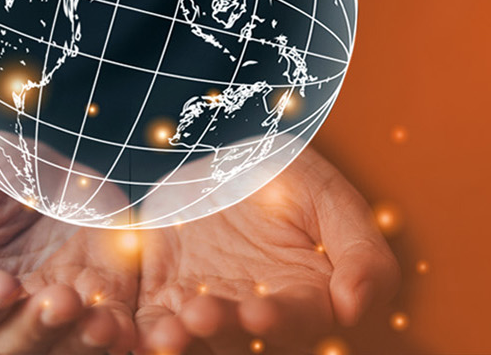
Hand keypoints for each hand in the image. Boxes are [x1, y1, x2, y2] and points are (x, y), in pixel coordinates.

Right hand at [0, 137, 138, 353]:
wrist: (45, 166)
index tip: (3, 286)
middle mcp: (7, 315)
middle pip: (14, 344)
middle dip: (37, 328)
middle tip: (58, 299)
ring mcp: (58, 313)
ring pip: (65, 348)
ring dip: (82, 343)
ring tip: (99, 321)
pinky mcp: (105, 306)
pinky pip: (114, 336)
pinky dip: (121, 340)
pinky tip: (127, 327)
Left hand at [134, 148, 398, 354]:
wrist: (216, 155)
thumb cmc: (284, 177)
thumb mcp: (329, 198)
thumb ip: (361, 255)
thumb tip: (355, 307)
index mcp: (304, 300)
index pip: (296, 322)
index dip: (278, 320)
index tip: (260, 311)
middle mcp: (253, 315)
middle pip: (239, 340)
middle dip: (220, 330)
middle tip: (198, 315)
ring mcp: (204, 310)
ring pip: (193, 340)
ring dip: (177, 340)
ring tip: (164, 332)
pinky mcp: (160, 300)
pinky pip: (148, 323)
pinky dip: (138, 331)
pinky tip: (129, 331)